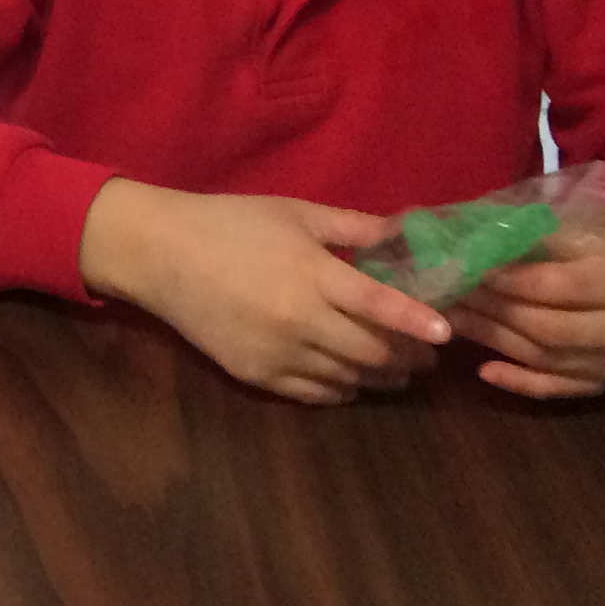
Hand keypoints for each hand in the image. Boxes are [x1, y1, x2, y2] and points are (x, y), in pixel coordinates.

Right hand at [81, 179, 451, 406]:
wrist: (158, 253)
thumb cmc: (229, 223)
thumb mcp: (293, 212)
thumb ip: (352, 227)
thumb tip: (405, 234)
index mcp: (311, 273)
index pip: (379, 305)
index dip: (417, 320)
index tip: (446, 331)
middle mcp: (299, 319)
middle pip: (372, 352)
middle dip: (407, 355)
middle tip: (424, 352)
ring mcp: (277, 352)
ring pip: (348, 379)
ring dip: (379, 376)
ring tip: (394, 368)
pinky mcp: (257, 374)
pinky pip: (315, 393)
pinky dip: (341, 388)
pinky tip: (350, 379)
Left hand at [447, 214, 604, 399]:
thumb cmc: (590, 246)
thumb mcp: (567, 230)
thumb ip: (524, 239)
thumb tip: (466, 244)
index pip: (554, 286)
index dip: (506, 281)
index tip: (466, 269)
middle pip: (548, 328)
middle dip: (492, 311)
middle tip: (449, 294)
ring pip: (546, 358)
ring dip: (493, 340)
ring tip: (450, 320)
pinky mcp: (602, 384)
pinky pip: (555, 388)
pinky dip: (518, 381)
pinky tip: (483, 370)